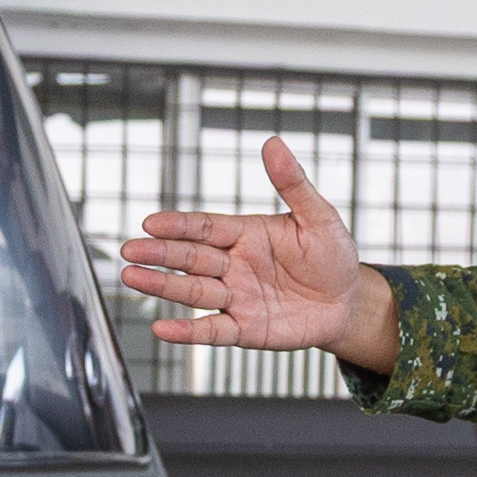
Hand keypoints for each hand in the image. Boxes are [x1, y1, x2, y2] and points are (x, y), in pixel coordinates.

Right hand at [118, 137, 397, 369]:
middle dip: (160, 254)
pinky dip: (187, 332)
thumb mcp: (319, 216)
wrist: (347, 302)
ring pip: (193, 291)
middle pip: (190, 258)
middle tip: (130, 249)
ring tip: (132, 277)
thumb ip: (293, 184)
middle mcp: (234, 265)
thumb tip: (274, 144)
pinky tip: (162, 329)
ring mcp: (236, 297)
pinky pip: (212, 330)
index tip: (151, 223)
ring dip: (162, 286)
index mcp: (245, 234)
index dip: (178, 226)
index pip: (205, 228)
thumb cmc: (332, 255)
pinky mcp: (244, 328)